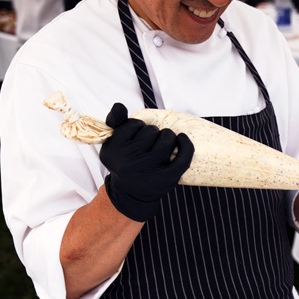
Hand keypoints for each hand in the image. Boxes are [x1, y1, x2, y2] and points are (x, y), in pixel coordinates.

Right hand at [100, 103, 193, 221]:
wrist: (132, 193)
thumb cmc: (125, 161)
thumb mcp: (114, 143)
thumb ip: (115, 121)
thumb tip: (119, 105)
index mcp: (111, 152)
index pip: (132, 124)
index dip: (137, 126)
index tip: (135, 136)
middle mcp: (127, 163)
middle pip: (149, 131)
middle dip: (152, 132)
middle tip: (149, 143)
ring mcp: (148, 171)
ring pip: (165, 140)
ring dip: (167, 136)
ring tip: (163, 142)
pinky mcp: (165, 179)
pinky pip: (182, 157)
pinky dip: (186, 145)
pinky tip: (182, 139)